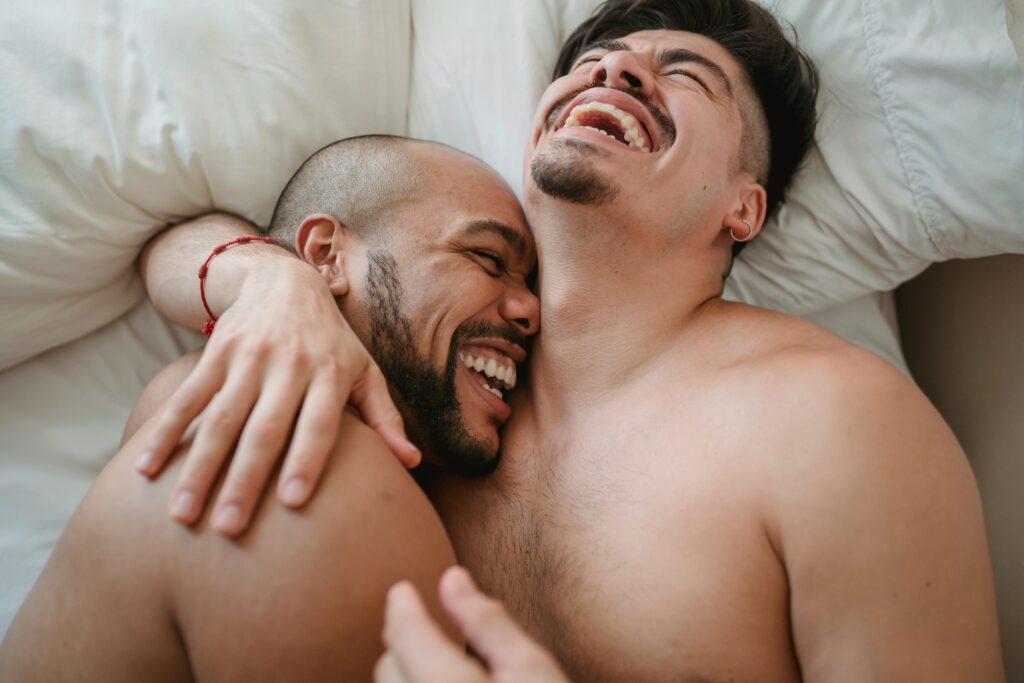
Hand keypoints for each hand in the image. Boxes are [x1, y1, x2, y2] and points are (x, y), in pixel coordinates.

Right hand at [136, 257, 420, 535]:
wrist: (285, 280)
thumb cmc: (332, 341)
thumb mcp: (364, 370)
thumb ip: (385, 417)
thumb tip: (412, 464)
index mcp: (328, 374)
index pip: (319, 422)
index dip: (306, 459)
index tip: (293, 502)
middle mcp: (288, 365)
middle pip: (263, 429)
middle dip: (244, 481)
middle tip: (228, 530)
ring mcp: (247, 358)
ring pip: (219, 419)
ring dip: (198, 468)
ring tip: (181, 515)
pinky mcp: (215, 354)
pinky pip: (186, 398)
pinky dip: (164, 432)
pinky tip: (144, 469)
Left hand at [376, 566, 570, 682]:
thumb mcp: (533, 667)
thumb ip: (488, 622)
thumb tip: (452, 579)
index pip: (403, 634)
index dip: (401, 605)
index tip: (402, 588)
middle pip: (388, 668)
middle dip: (402, 641)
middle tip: (422, 620)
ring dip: (403, 670)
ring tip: (432, 654)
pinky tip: (438, 681)